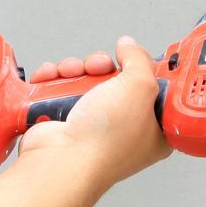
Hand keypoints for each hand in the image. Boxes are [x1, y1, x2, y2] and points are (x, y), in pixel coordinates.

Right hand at [17, 36, 171, 183]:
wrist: (61, 160)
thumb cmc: (105, 140)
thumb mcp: (140, 86)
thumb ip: (139, 59)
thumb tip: (129, 46)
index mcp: (153, 130)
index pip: (154, 91)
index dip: (143, 71)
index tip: (134, 60)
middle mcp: (125, 130)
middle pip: (116, 80)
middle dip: (101, 66)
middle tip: (98, 69)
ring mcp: (93, 128)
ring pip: (86, 82)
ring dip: (74, 71)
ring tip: (69, 76)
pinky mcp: (66, 124)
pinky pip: (62, 91)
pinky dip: (54, 82)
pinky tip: (51, 81)